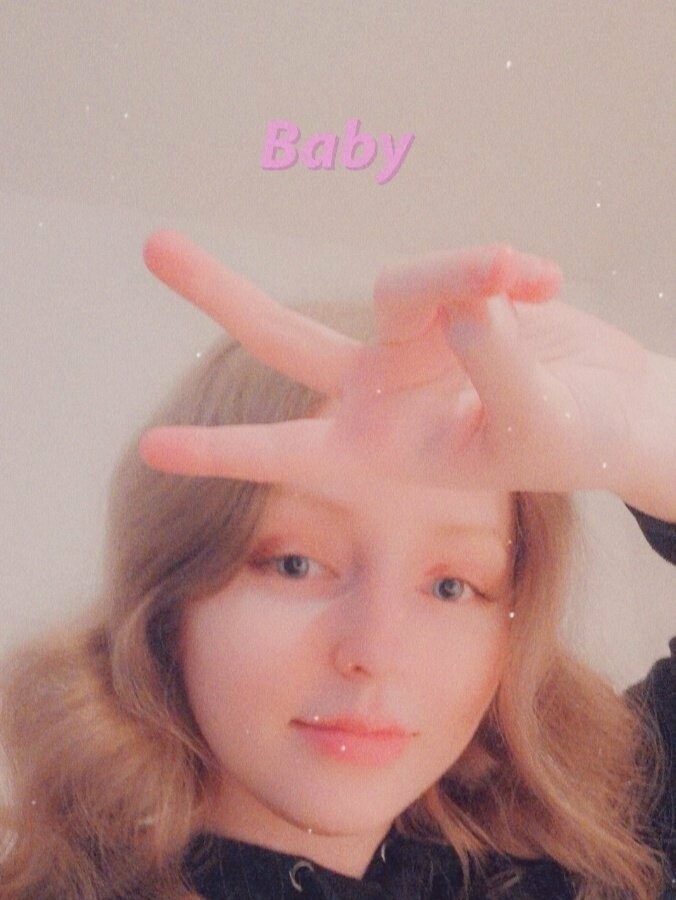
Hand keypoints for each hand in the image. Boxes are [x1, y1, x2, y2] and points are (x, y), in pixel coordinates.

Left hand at [139, 232, 656, 507]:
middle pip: (282, 337)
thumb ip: (497, 369)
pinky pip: (465, 265)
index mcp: (376, 451)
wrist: (614, 411)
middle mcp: (376, 392)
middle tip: (152, 245)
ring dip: (462, 271)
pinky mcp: (450, 295)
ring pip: (406, 285)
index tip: (152, 451)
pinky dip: (506, 268)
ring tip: (526, 273)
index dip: (222, 453)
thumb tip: (462, 298)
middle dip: (221, 294)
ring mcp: (408, 341)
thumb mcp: (535, 428)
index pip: (286, 451)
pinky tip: (544, 281)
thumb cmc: (576, 443)